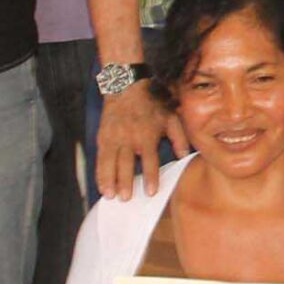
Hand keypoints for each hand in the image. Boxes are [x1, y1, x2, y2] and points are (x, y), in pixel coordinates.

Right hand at [96, 80, 182, 199]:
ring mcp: (114, 137)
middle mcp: (128, 137)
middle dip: (125, 181)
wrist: (127, 85)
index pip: (149, 159)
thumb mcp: (171, 117)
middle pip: (126, 163)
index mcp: (147, 134)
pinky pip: (100, 158)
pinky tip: (101, 186)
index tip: (150, 192)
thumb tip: (184, 156)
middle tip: (126, 198)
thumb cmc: (153, 103)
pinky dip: (99, 173)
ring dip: (109, 180)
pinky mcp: (103, 137)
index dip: (150, 176)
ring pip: (109, 162)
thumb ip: (179, 137)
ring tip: (109, 196)